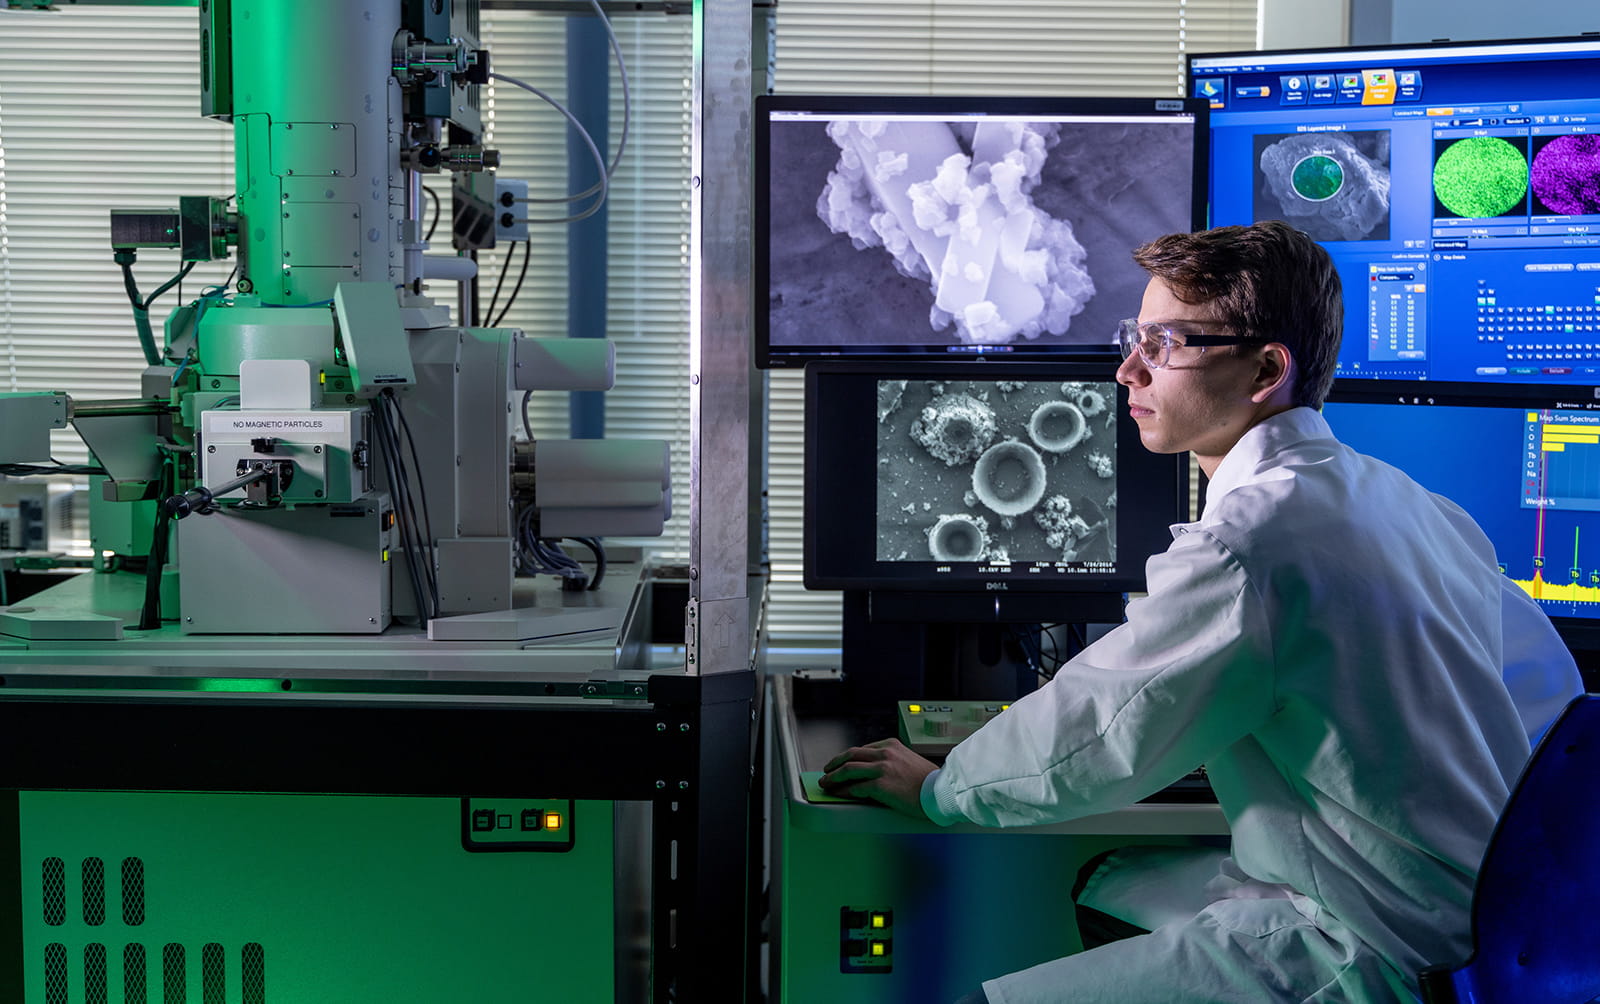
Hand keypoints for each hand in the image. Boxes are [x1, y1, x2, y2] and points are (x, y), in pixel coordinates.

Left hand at [819, 738, 936, 818]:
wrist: (940, 793)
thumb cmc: (929, 782)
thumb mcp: (909, 761)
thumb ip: (891, 761)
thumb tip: (872, 771)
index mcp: (891, 745)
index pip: (862, 749)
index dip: (847, 757)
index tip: (841, 762)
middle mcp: (885, 753)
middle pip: (851, 755)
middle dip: (835, 763)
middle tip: (826, 770)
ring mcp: (882, 768)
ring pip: (849, 769)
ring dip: (833, 777)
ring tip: (826, 783)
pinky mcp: (880, 785)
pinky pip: (855, 787)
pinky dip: (844, 791)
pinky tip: (839, 794)